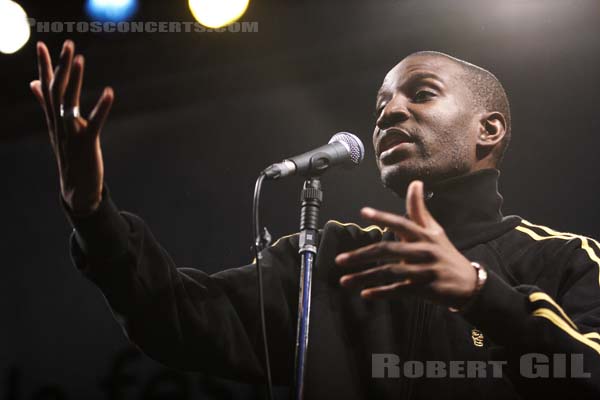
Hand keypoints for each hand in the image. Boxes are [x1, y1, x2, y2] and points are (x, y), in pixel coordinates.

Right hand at [30, 40, 113, 214]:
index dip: (45, 65)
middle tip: (68, 44)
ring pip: (69, 102)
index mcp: (53, 117)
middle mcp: (59, 122)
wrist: (76, 188)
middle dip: (62, 66)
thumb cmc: (70, 155)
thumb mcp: (56, 128)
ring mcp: (71, 132)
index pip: (46, 86)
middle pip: (57, 89)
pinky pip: (94, 122)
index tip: (42, 43)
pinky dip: (102, 107)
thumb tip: (34, 83)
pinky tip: (111, 92)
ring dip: (76, 80)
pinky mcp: (87, 143)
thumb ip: (46, 104)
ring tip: (80, 59)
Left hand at [335, 180, 476, 307]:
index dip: (383, 217)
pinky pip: (398, 290)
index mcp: (424, 236)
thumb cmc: (445, 254)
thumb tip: (415, 182)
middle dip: (362, 255)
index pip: (402, 223)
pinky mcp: (424, 289)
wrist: (469, 284)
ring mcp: (424, 271)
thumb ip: (419, 209)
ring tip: (344, 280)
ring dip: (365, 277)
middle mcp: (424, 251)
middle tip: (340, 259)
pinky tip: (365, 294)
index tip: (363, 212)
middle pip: (388, 250)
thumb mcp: (435, 231)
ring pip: (389, 272)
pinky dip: (381, 293)